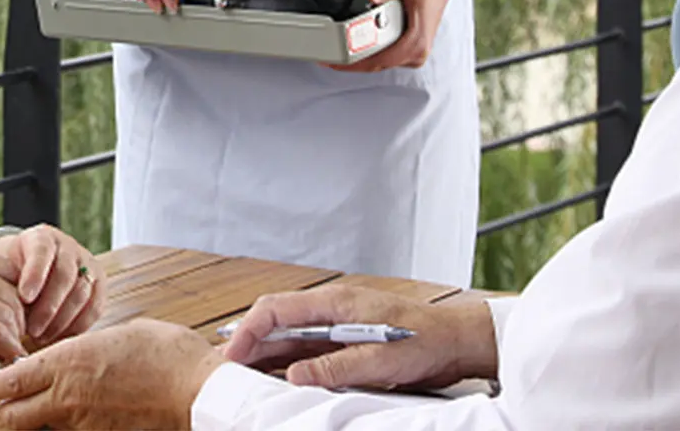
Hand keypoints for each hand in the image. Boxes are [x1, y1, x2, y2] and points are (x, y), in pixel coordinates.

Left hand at [0, 226, 102, 345]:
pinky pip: (95, 307)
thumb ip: (9, 287)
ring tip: (42, 338)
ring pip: (81, 293)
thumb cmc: (16, 273)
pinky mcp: (99, 283)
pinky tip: (60, 337)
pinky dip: (78, 326)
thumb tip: (5, 320)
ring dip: (61, 321)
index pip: (42, 251)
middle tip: (32, 330)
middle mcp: (68, 246)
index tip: (24, 298)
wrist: (34, 267)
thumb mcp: (8, 271)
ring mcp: (87, 263)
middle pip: (65, 275)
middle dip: (48, 307)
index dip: (35, 275)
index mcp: (42, 237)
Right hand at [0, 247, 26, 362]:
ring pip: (10, 312)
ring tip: (12, 350)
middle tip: (17, 336)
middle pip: (14, 291)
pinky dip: (8, 349)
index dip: (17, 291)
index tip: (15, 311)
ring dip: (16, 335)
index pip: (7, 268)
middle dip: (20, 316)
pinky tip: (6, 359)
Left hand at [0, 318, 219, 428]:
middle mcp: (67, 397)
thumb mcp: (120, 334)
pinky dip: (65, 427)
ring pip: (41, 428)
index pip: (13, 379)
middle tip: (2, 402)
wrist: (194, 391)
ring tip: (40, 406)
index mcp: (69, 361)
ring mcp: (83, 425)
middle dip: (5, 410)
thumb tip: (79, 353)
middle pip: (14, 416)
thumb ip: (90, 348)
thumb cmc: (164, 352)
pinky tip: (78, 415)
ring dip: (35, 419)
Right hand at [223, 285, 497, 391]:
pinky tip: (277, 377)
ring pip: (289, 335)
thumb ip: (336, 368)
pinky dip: (287, 361)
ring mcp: (337, 323)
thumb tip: (293, 377)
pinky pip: (306, 348)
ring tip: (244, 375)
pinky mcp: (345, 339)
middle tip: (226, 369)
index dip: (249, 330)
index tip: (231, 354)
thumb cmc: (423, 341)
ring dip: (266, 354)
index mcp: (335, 303)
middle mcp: (331, 309)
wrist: (454, 341)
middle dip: (248, 342)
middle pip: (277, 321)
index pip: (277, 309)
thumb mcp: (381, 360)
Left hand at [334, 0, 455, 71]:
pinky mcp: (407, 45)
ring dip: (359, 56)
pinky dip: (367, 50)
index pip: (379, 61)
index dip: (354, 63)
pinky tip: (353, 43)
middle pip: (377, 65)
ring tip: (336, 49)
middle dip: (352, 61)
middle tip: (328, 57)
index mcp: (417, 43)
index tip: (335, 62)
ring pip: (379, 61)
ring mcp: (412, 50)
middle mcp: (416, 52)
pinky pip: (383, 54)